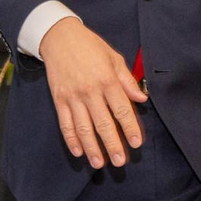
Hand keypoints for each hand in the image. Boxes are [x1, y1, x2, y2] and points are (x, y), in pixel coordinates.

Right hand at [39, 17, 146, 169]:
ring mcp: (73, 96)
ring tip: (99, 163)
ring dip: (92, 148)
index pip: (121, 109)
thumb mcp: (114, 58)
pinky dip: (71, 139)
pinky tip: (78, 151)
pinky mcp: (59, 99)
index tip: (136, 143)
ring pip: (83, 128)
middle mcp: (90, 90)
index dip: (130, 128)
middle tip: (120, 162)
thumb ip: (127, 80)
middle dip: (112, 144)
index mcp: (107, 79)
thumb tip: (142, 99)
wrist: (59, 37)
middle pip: (103, 123)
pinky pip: (65, 123)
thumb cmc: (90, 46)